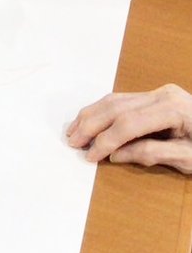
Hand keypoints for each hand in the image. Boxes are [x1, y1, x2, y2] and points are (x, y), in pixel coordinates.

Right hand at [65, 85, 191, 170]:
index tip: (91, 156)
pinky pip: (122, 101)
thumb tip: (116, 154)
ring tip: (73, 132)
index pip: (129, 123)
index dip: (106, 140)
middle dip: (91, 125)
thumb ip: (151, 154)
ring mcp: (159, 92)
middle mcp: (163, 94)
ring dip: (91, 116)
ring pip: (115, 100)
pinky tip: (90, 121)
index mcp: (173, 108)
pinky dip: (102, 112)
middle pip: (116, 107)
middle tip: (73, 142)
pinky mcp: (156, 96)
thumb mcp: (189, 159)